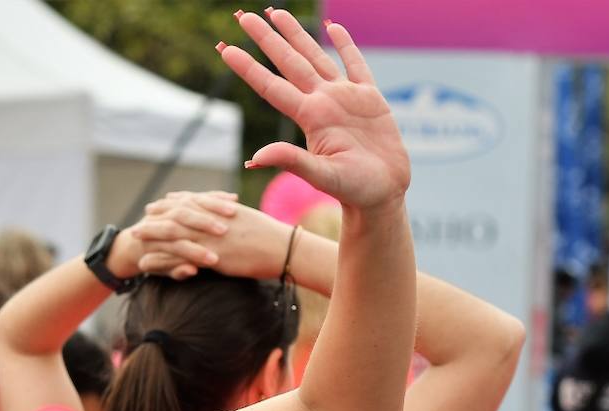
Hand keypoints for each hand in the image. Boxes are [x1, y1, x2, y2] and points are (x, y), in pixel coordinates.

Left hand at [132, 191, 291, 280]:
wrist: (285, 249)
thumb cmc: (275, 238)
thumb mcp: (252, 222)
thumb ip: (237, 219)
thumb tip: (233, 217)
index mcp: (224, 211)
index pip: (195, 201)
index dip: (177, 201)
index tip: (164, 200)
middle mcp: (213, 220)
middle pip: (179, 213)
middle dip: (160, 213)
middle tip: (144, 214)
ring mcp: (210, 237)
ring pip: (174, 233)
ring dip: (153, 234)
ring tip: (136, 235)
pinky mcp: (210, 256)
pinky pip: (178, 257)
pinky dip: (160, 259)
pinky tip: (146, 263)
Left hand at [219, 10, 409, 210]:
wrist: (383, 193)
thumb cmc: (354, 190)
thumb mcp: (322, 176)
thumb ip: (292, 162)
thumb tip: (256, 158)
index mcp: (310, 117)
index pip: (271, 86)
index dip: (248, 67)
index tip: (225, 49)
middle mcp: (322, 102)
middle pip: (289, 63)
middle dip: (267, 39)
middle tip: (244, 16)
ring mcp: (345, 98)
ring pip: (316, 57)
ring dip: (296, 35)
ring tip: (277, 13)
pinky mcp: (370, 99)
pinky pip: (356, 65)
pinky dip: (346, 45)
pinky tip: (333, 27)